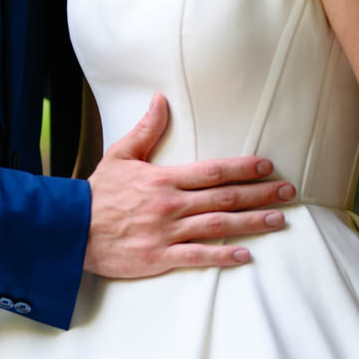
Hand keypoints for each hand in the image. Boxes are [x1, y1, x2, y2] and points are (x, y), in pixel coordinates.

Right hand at [85, 94, 293, 278]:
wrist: (70, 229)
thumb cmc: (97, 192)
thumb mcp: (120, 155)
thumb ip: (146, 130)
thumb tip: (161, 100)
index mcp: (163, 179)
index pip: (211, 171)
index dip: (242, 168)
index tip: (267, 166)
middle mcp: (170, 205)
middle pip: (223, 197)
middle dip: (259, 194)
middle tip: (288, 192)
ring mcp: (166, 232)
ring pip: (217, 225)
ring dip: (251, 223)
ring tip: (278, 220)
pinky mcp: (159, 257)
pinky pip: (197, 257)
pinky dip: (222, 256)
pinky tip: (245, 255)